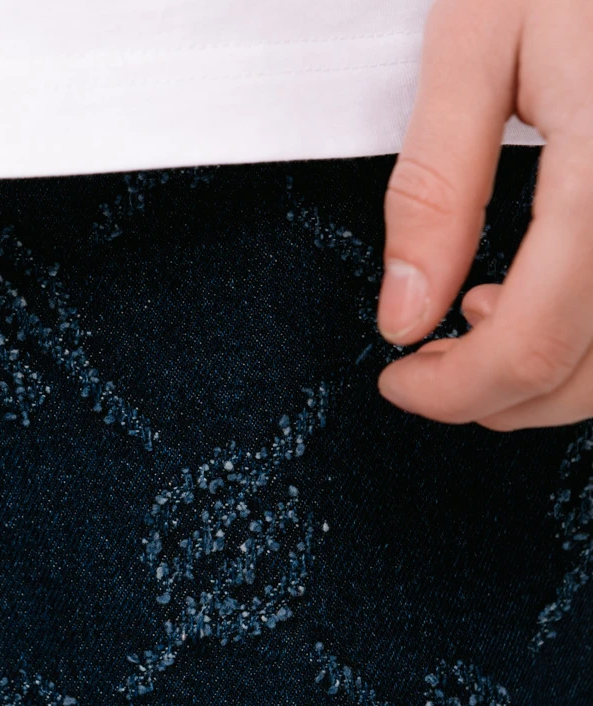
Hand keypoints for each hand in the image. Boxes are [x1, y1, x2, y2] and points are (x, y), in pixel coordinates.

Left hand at [376, 0, 592, 429]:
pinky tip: (542, 295)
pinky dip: (584, 343)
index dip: (452, 391)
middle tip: (427, 366)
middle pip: (581, 379)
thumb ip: (436, 187)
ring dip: (540, 380)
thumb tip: (405, 315)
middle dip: (489, 396)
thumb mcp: (479, 41)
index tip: (398, 381)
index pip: (529, 347)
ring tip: (478, 320)